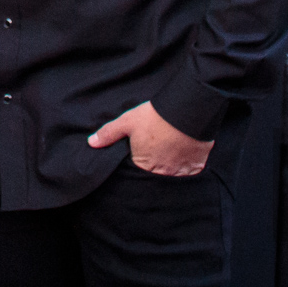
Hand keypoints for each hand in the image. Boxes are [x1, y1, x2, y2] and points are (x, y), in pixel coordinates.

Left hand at [88, 101, 213, 175]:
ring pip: (172, 176)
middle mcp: (161, 173)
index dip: (138, 161)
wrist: (187, 111)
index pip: (137, 170)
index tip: (141, 152)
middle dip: (153, 166)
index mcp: (143, 164)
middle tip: (157, 150)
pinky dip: (186, 166)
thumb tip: (91, 143)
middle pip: (155, 175)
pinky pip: (189, 172)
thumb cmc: (155, 116)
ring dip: (170, 167)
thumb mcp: (127, 121)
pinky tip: (184, 154)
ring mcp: (180, 172)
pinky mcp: (196, 167)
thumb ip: (109, 134)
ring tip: (170, 151)